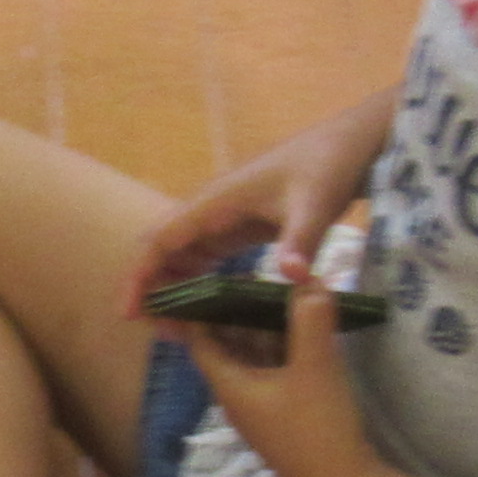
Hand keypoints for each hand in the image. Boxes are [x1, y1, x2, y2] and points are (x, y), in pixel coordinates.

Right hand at [127, 157, 338, 315]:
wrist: (348, 143)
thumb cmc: (326, 166)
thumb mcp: (315, 205)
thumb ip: (300, 241)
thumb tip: (291, 278)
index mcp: (215, 202)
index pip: (161, 240)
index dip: (139, 276)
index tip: (129, 314)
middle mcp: (209, 210)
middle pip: (161, 250)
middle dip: (151, 290)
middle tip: (163, 333)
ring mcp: (222, 218)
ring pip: (179, 255)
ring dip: (171, 288)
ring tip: (178, 329)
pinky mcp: (237, 226)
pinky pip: (203, 257)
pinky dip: (195, 282)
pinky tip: (202, 310)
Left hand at [176, 280, 378, 476]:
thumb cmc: (318, 426)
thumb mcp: (316, 365)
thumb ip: (310, 319)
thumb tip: (308, 279)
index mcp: (229, 385)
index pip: (201, 340)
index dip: (203, 308)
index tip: (216, 277)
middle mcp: (238, 398)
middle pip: (229, 347)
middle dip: (241, 313)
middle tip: (260, 279)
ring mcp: (262, 411)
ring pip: (256, 360)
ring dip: (267, 331)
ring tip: (286, 296)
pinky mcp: (286, 419)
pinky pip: (276, 375)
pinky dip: (285, 352)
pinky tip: (307, 333)